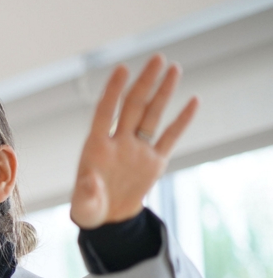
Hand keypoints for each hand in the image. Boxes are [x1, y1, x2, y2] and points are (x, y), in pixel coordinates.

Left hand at [70, 53, 198, 228]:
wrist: (109, 218)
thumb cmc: (90, 208)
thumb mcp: (84, 206)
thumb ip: (85, 194)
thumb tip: (89, 182)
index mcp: (97, 147)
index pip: (105, 112)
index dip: (113, 90)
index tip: (122, 68)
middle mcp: (118, 142)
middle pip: (133, 106)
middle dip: (145, 82)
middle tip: (158, 58)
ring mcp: (138, 150)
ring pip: (152, 115)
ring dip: (162, 92)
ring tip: (174, 68)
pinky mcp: (155, 161)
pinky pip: (170, 137)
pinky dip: (182, 121)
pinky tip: (193, 101)